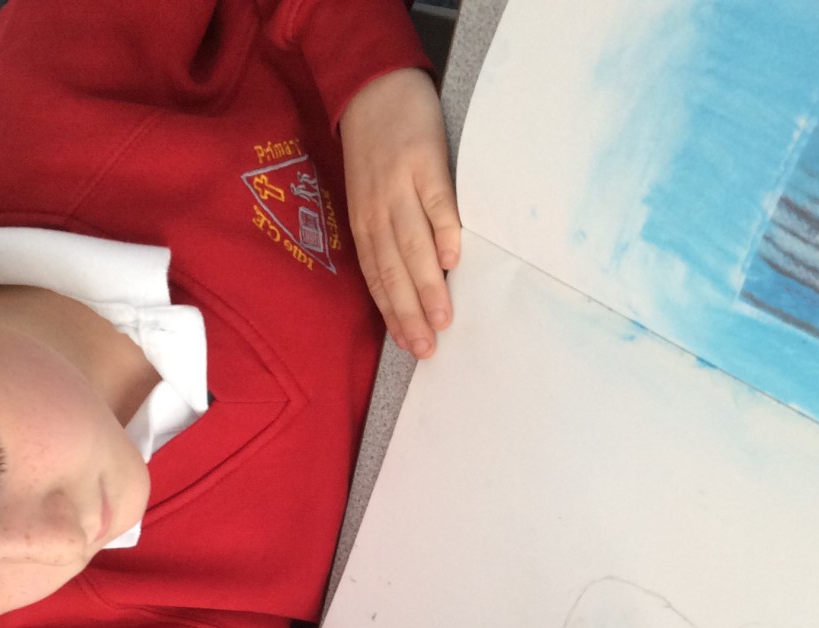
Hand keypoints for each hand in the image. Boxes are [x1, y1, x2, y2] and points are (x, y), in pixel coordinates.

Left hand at [339, 68, 460, 358]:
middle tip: (426, 348)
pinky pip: (436, 203)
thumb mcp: (370, 195)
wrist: (376, 87)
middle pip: (393, 270)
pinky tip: (453, 261)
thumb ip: (386, 234)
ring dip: (427, 286)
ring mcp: (401, 185)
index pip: (378, 276)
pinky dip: (443, 232)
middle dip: (408, 313)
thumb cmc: (376, 150)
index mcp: (364, 221)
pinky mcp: (425, 161)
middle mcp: (378, 209)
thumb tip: (413, 282)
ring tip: (444, 318)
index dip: (392, 314)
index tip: (409, 346)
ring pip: (412, 245)